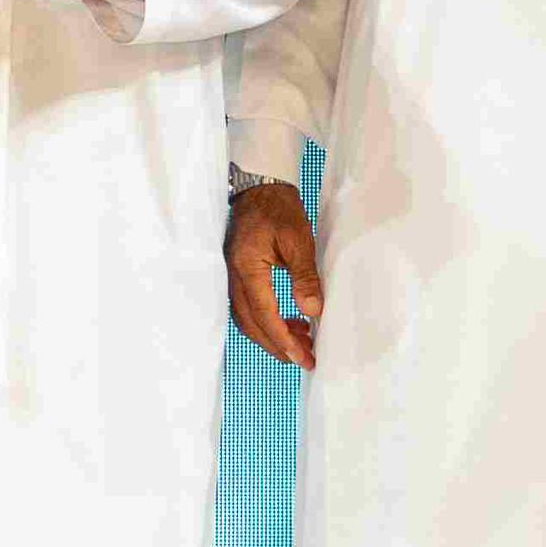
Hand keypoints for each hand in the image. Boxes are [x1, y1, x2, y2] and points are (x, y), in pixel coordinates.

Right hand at [226, 179, 320, 367]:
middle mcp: (235, 276)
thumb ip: (304, 276)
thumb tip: (311, 310)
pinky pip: (249, 306)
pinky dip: (267, 319)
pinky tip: (289, 319)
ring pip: (248, 318)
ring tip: (301, 340)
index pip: (264, 315)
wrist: (259, 186)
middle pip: (251, 324)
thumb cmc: (278, 208)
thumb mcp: (298, 239)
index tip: (302, 357)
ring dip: (272, 334)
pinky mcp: (239, 273)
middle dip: (277, 346)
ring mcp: (233, 275)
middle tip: (303, 359)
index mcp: (247, 269)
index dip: (283, 340)